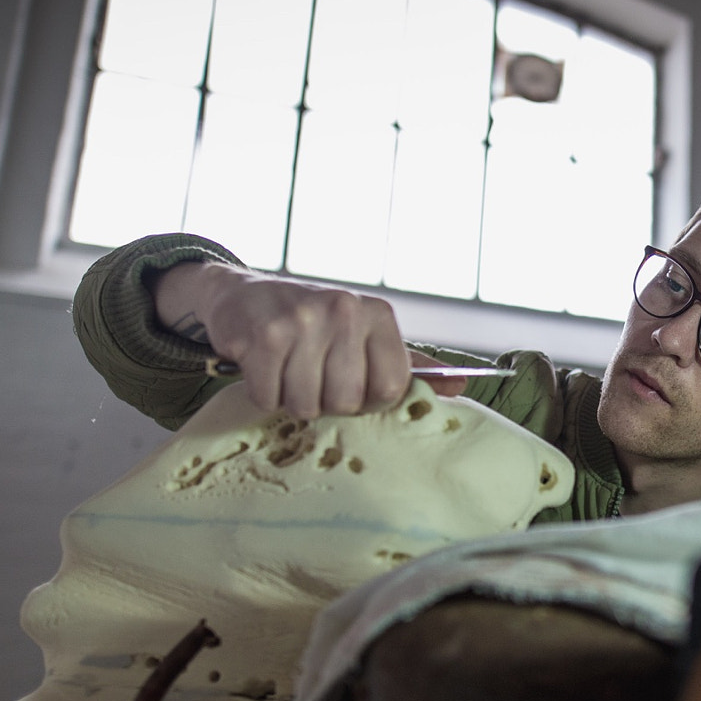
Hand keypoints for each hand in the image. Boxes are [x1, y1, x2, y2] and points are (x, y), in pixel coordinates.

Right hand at [155, 262, 466, 416]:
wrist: (241, 295)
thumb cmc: (311, 324)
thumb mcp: (363, 335)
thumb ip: (409, 365)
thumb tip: (460, 387)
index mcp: (377, 314)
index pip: (392, 388)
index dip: (368, 400)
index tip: (350, 384)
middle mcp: (344, 311)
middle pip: (347, 402)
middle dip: (325, 401)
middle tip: (311, 374)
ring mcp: (302, 321)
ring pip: (306, 405)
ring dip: (291, 398)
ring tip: (286, 368)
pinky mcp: (263, 336)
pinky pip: (268, 398)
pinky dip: (262, 393)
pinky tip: (263, 366)